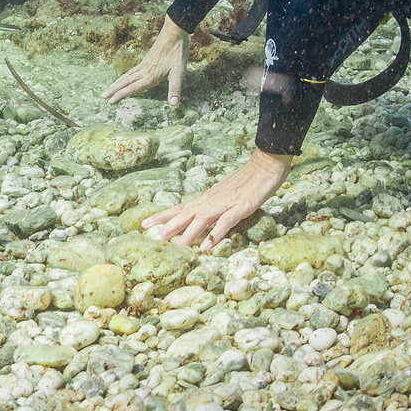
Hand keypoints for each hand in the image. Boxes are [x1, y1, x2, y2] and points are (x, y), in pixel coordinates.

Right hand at [105, 17, 188, 107]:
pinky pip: (132, 70)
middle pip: (126, 82)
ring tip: (110, 87)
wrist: (174, 33)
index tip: (110, 102)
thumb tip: (174, 104)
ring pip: (127, 75)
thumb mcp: (179, 73)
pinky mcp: (147, 59)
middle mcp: (144, 71)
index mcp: (150, 76)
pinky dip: (125, 75)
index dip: (121, 95)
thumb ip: (175, 89)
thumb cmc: (177, 53)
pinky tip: (126, 76)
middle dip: (114, 90)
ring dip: (118, 82)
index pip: (132, 88)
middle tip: (102, 96)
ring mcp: (144, 64)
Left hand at [142, 150, 293, 249]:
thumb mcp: (226, 195)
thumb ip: (215, 207)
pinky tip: (208, 246)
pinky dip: (216, 233)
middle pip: (185, 214)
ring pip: (202, 219)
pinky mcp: (241, 207)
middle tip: (151, 238)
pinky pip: (226, 222)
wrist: (266, 163)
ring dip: (189, 233)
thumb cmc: (247, 180)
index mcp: (207, 199)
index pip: (180, 208)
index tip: (144, 224)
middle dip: (168, 226)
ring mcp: (225, 203)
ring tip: (177, 247)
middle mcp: (211, 200)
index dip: (163, 216)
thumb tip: (203, 219)